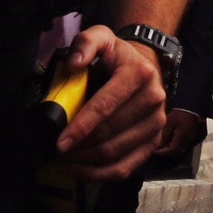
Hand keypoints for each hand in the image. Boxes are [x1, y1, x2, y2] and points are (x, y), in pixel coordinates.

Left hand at [55, 25, 168, 181]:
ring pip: (116, 153)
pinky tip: (80, 171)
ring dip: (86, 162)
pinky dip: (100, 175)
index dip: (80, 127)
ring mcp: (156, 124)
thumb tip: (74, 63)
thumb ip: (85, 43)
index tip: (59, 142)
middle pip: (109, 134)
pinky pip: (126, 168)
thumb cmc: (117, 56)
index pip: (105, 106)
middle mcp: (153, 100)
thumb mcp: (101, 37)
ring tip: (64, 160)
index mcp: (138, 75)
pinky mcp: (154, 142)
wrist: (146, 66)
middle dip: (79, 147)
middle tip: (55, 152)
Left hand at [154, 109, 206, 157]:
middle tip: (157, 149)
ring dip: (170, 147)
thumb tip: (158, 145)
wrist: (190, 105)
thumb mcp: (169, 123)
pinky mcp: (190, 133)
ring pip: (179, 147)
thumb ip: (164, 135)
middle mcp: (187, 139)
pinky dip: (174, 142)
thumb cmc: (179, 113)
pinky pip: (181, 142)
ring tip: (161, 144)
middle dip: (166, 151)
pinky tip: (169, 138)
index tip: (154, 151)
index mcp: (181, 138)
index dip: (162, 152)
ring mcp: (190, 137)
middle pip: (175, 150)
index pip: (171, 150)